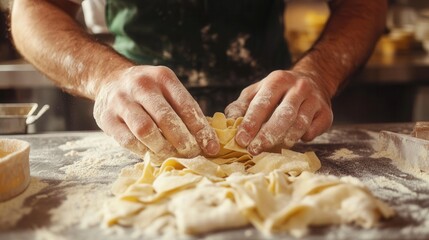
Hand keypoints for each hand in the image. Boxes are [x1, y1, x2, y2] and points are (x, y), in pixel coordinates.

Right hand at [93, 66, 219, 158]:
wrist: (110, 78)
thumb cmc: (148, 91)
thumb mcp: (167, 89)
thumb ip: (184, 109)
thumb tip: (206, 140)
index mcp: (163, 77)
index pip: (186, 105)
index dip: (201, 129)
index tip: (211, 147)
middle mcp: (141, 85)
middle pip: (166, 118)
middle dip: (183, 140)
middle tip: (192, 154)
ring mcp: (121, 100)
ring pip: (145, 130)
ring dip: (163, 148)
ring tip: (173, 155)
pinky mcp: (106, 117)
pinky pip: (128, 140)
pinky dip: (143, 150)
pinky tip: (153, 153)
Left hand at [225, 70, 332, 154]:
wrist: (312, 80)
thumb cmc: (277, 92)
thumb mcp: (257, 92)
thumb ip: (241, 106)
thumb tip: (228, 121)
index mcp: (277, 80)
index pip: (262, 103)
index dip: (251, 123)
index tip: (241, 140)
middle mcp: (298, 87)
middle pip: (283, 115)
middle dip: (267, 135)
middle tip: (254, 150)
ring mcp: (315, 99)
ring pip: (300, 124)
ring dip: (285, 139)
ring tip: (273, 148)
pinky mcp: (326, 113)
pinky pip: (314, 130)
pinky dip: (303, 138)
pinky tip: (295, 139)